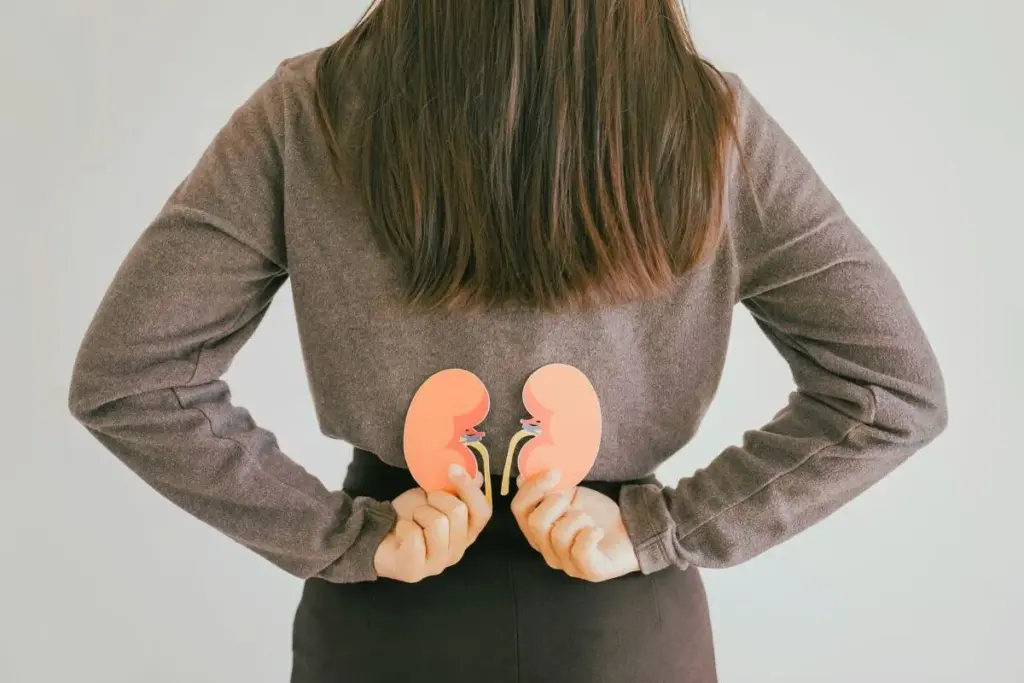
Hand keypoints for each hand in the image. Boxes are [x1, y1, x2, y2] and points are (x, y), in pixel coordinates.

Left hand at [373, 465, 491, 581]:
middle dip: (437, 498)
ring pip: (437, 523)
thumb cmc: (409, 516)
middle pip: (458, 512)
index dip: (470, 489)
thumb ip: (458, 489)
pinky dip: (404, 526)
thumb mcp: (434, 495)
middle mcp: (456, 551)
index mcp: (466, 533)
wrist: (377, 533)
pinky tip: (401, 532)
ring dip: (419, 513)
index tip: (452, 469)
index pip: (482, 512)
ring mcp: (437, 564)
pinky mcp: (415, 571)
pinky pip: (414, 535)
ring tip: (412, 520)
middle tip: (424, 503)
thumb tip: (478, 476)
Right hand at [511, 469, 640, 581]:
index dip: (532, 488)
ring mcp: (567, 564)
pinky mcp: (589, 572)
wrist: (630, 531)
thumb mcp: (571, 496)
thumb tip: (523, 476)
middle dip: (554, 503)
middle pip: (535, 523)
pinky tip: (597, 531)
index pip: (519, 509)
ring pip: (558, 536)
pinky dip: (590, 535)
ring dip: (577, 518)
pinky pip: (581, 552)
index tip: (554, 472)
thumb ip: (547, 489)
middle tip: (570, 499)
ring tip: (588, 519)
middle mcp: (547, 550)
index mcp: (538, 530)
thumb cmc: (596, 513)